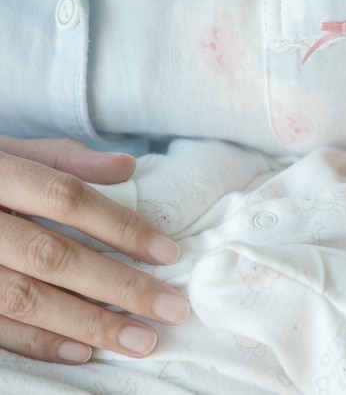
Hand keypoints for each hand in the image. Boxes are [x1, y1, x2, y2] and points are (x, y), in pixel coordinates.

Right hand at [0, 136, 188, 363]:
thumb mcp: (4, 149)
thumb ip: (62, 158)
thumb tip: (127, 166)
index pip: (67, 198)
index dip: (121, 226)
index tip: (169, 254)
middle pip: (54, 257)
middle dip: (119, 286)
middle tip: (173, 309)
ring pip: (26, 299)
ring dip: (89, 324)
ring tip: (141, 341)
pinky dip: (36, 343)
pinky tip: (81, 352)